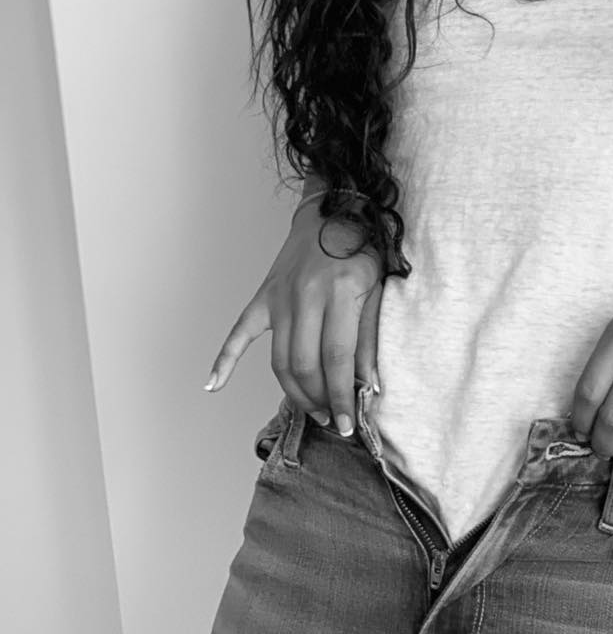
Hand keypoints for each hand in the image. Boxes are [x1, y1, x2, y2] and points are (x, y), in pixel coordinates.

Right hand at [204, 199, 383, 435]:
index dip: (342, 395)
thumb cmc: (361, 249)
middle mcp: (306, 295)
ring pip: (279, 358)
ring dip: (293, 392)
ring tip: (311, 410)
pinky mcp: (264, 295)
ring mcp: (280, 296)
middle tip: (331, 419)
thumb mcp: (377, 288)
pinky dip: (224, 359)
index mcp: (340, 292)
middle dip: (318, 400)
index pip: (337, 358)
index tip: (348, 423)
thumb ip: (369, 337)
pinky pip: (239, 332)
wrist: (334, 210)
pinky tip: (213, 385)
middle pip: (304, 364)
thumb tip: (369, 384)